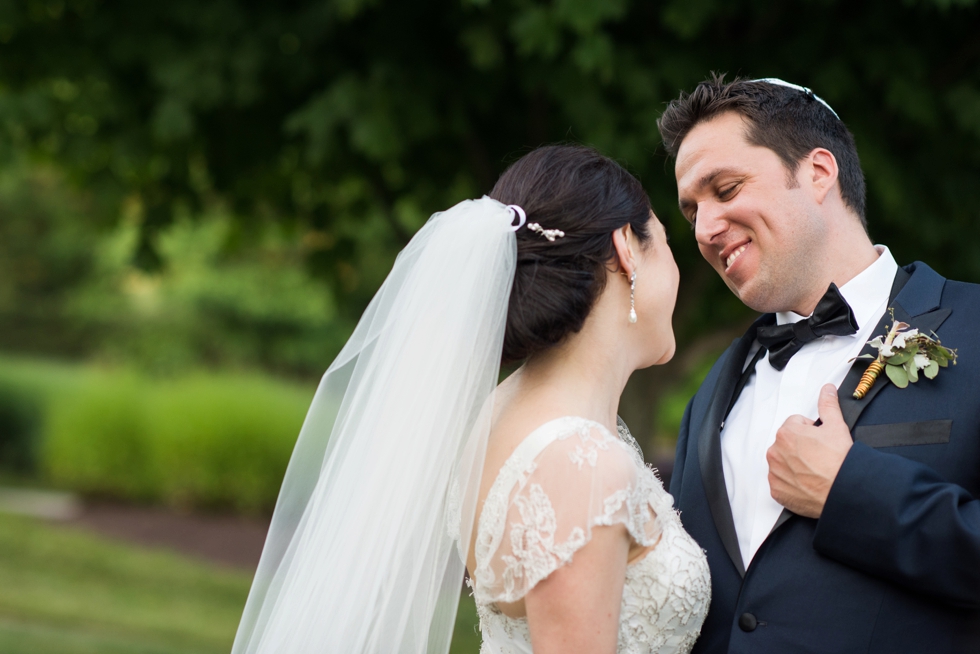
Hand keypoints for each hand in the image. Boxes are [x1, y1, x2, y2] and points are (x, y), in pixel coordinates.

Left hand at [767, 384, 852, 517]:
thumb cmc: (839, 460)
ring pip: (783, 462)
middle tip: (819, 458)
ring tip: (814, 471)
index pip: (795, 425)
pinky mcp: (776, 491)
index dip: (811, 432)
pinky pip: (781, 483)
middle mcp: (775, 451)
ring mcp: (774, 473)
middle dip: (800, 448)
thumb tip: (827, 389)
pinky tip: (807, 483)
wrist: (843, 491)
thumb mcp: (836, 426)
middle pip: (787, 444)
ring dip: (794, 464)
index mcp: (786, 433)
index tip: (820, 443)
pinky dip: (791, 483)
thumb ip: (828, 405)